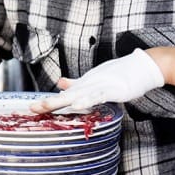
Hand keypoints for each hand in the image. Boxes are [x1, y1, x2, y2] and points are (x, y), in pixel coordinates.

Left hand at [33, 48, 163, 112]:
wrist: (141, 66)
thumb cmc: (119, 73)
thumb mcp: (94, 78)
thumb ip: (77, 83)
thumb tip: (60, 84)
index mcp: (84, 84)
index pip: (64, 95)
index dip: (49, 101)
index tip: (32, 108)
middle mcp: (89, 85)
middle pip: (66, 96)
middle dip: (49, 103)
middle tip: (32, 108)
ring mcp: (100, 86)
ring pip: (78, 95)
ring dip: (62, 101)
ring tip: (47, 106)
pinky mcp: (113, 90)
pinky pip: (98, 96)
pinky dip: (88, 100)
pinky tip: (78, 104)